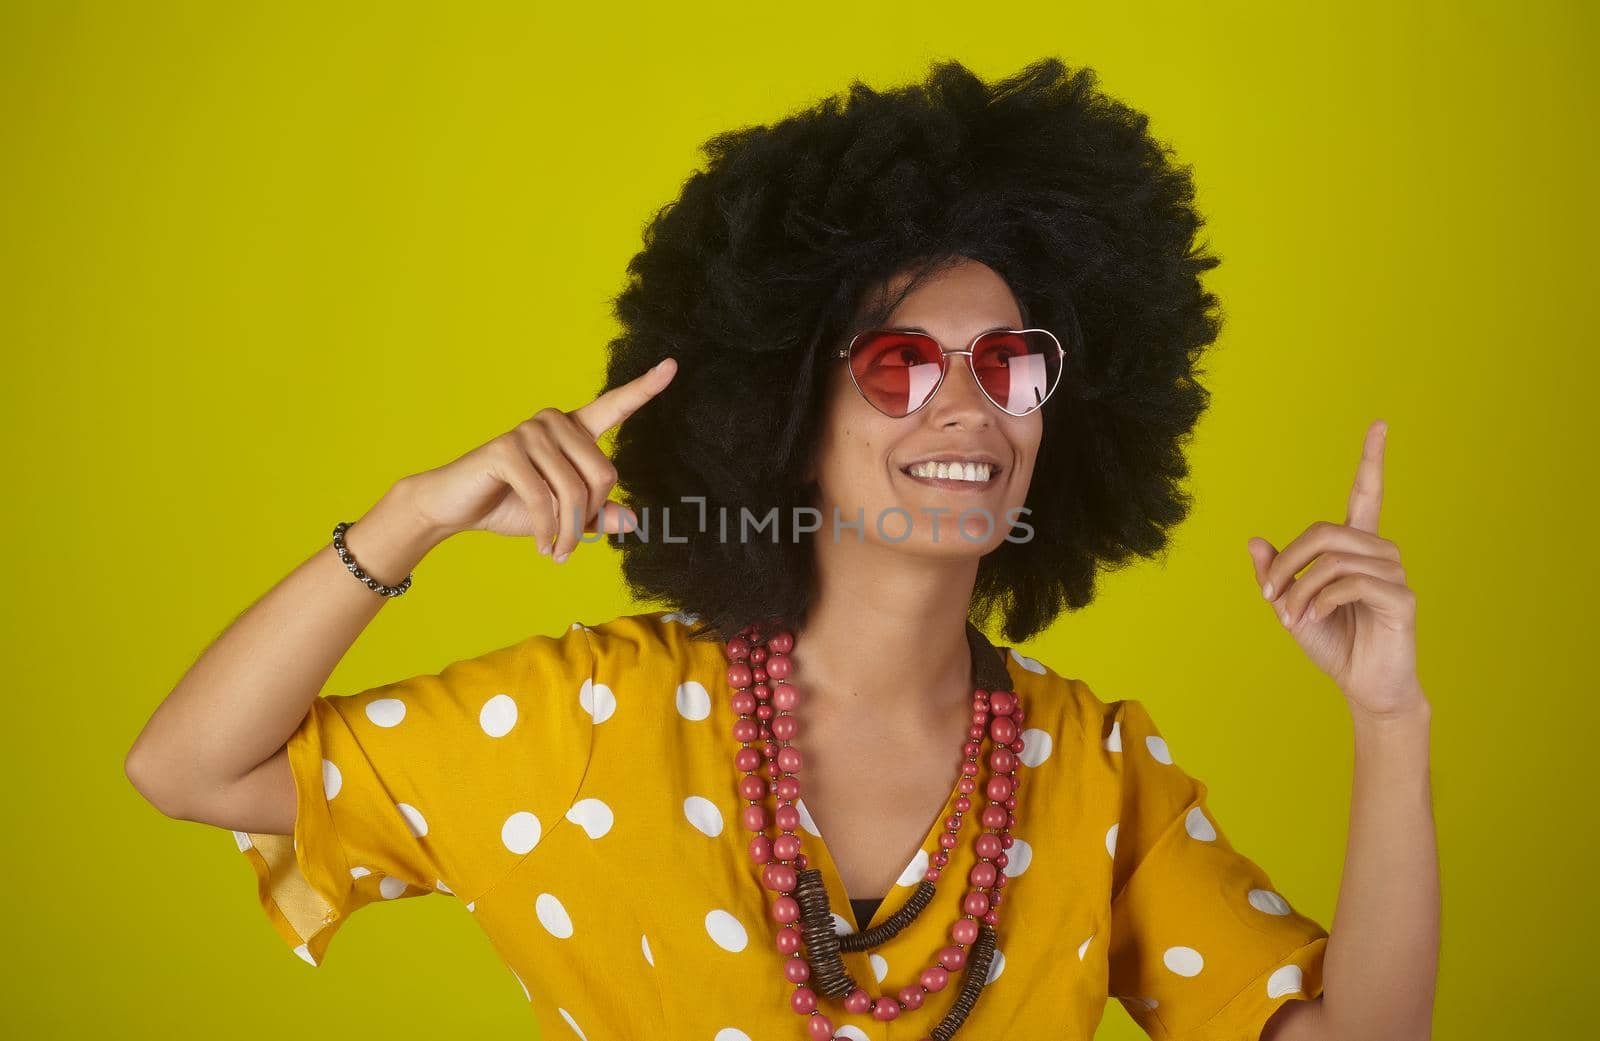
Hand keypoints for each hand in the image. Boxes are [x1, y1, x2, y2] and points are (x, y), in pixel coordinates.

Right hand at [404, 357, 677, 561]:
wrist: (454, 508)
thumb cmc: (510, 506)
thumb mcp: (563, 516)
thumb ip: (597, 515)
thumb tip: (633, 521)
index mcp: (573, 430)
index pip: (614, 406)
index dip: (645, 388)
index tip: (673, 366)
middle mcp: (555, 422)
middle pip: (605, 473)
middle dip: (591, 517)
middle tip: (572, 544)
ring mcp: (530, 431)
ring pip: (576, 491)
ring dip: (570, 531)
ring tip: (557, 551)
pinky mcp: (507, 449)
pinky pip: (544, 498)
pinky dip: (548, 530)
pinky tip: (543, 546)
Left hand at [1246, 419, 1424, 719]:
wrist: (1364, 686)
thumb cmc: (1332, 643)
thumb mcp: (1291, 605)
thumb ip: (1276, 573)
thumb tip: (1254, 540)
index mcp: (1357, 548)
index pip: (1367, 493)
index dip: (1372, 459)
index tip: (1380, 423)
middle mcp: (1380, 552)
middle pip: (1325, 531)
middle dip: (1288, 562)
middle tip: (1270, 597)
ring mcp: (1395, 573)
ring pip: (1332, 560)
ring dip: (1299, 591)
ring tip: (1291, 618)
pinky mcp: (1401, 598)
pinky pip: (1350, 583)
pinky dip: (1319, 601)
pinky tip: (1311, 620)